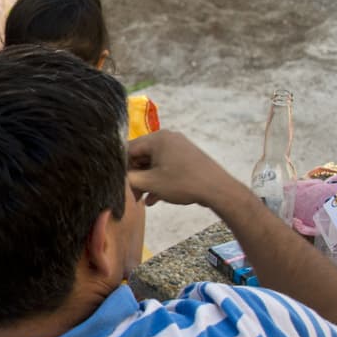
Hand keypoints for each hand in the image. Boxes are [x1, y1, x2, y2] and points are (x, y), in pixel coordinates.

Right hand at [127, 130, 243, 209]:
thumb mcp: (150, 183)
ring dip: (146, 181)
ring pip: (154, 163)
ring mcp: (179, 146)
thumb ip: (129, 179)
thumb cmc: (182, 183)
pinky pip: (166, 165)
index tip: (119, 183)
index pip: (129, 149)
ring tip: (142, 199)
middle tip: (131, 195)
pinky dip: (159, 179)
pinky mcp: (187, 156)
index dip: (122, 167)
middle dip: (135, 176)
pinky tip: (155, 198)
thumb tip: (119, 178)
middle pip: (141, 156)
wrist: (217, 189)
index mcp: (157, 138)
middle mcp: (167, 138)